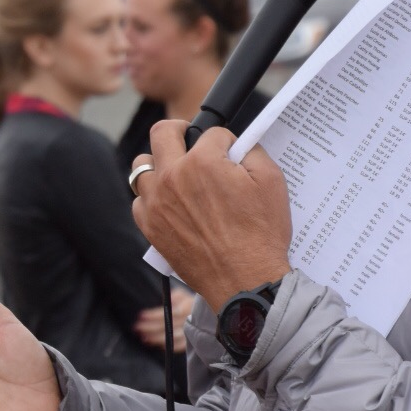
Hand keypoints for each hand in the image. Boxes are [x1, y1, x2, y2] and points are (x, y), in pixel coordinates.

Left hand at [131, 122, 291, 310]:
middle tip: (188, 138)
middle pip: (161, 133)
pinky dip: (151, 197)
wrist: (244, 280)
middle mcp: (172, 177)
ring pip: (141, 165)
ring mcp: (156, 201)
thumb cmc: (261, 234)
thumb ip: (252, 151)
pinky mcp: (149, 226)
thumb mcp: (271, 182)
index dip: (225, 141)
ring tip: (174, 171)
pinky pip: (139, 200)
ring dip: (157, 163)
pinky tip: (168, 202)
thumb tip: (237, 144)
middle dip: (178, 130)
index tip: (230, 152)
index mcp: (202, 162)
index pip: (210, 133)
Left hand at [135, 288, 195, 352]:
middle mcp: (191, 319)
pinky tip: (156, 345)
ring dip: (157, 338)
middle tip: (137, 328)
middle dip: (151, 328)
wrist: (207, 313)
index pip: (170, 312)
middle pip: (169, 326)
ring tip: (144, 338)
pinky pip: (180, 346)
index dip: (154, 315)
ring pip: (173, 337)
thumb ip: (174, 296)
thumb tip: (167, 299)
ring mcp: (193, 331)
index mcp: (188, 306)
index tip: (141, 315)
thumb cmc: (188, 302)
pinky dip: (168, 346)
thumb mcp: (182, 294)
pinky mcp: (193, 341)